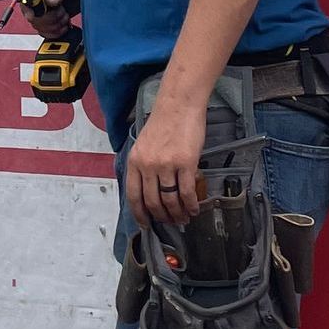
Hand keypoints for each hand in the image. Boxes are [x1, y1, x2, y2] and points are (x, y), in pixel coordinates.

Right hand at [19, 0, 79, 37]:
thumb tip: (50, 1)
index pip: (26, 3)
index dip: (32, 10)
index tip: (42, 12)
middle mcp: (37, 1)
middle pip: (33, 19)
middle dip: (49, 19)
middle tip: (61, 10)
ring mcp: (44, 12)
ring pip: (39, 28)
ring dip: (55, 26)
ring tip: (64, 16)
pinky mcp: (51, 22)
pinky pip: (46, 34)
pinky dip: (56, 32)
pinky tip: (64, 25)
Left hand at [127, 98, 203, 227]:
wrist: (179, 104)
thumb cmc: (164, 122)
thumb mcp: (144, 145)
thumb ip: (143, 166)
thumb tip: (149, 190)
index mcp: (135, 161)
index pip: (134, 196)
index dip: (139, 214)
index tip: (145, 224)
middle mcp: (148, 165)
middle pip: (153, 202)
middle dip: (162, 217)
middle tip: (171, 222)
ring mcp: (166, 165)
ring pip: (170, 200)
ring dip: (178, 214)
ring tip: (184, 218)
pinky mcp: (186, 163)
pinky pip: (187, 192)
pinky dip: (191, 204)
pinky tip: (195, 208)